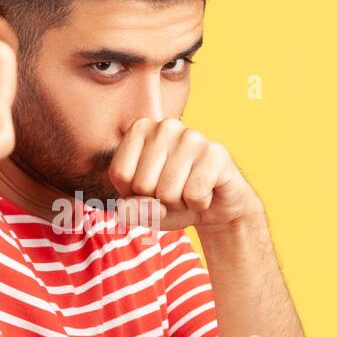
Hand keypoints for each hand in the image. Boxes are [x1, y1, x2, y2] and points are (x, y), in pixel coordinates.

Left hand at [108, 117, 255, 230]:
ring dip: (179, 204)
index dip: (134, 194)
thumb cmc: (174, 201)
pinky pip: (194, 195)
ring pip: (168, 192)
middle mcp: (165, 126)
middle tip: (176, 191)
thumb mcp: (145, 210)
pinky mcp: (216, 153)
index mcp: (140, 129)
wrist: (217, 206)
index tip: (152, 187)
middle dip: (159, 201)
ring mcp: (192, 137)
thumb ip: (131, 210)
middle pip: (143, 184)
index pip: (120, 174)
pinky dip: (199, 205)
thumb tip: (131, 208)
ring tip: (190, 192)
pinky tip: (206, 193)